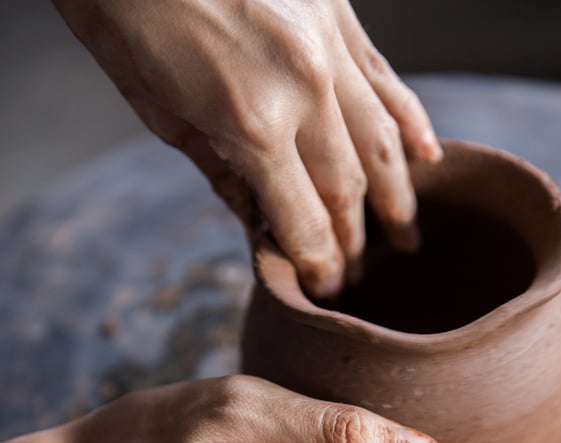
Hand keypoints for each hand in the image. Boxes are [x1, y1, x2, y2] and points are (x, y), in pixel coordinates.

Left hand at [53, 0, 441, 296]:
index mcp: (251, 124)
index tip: (327, 290)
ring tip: (408, 235)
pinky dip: (411, 121)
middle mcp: (303, 88)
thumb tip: (257, 218)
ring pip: (382, 140)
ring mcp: (327, 46)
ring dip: (397, 196)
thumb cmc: (124, 15)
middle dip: (356, 241)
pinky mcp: (337, 13)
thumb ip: (220, 170)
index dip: (320, 265)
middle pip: (347, 188)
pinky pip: (387, 79)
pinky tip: (430, 156)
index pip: (303, 221)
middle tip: (360, 273)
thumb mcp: (157, 111)